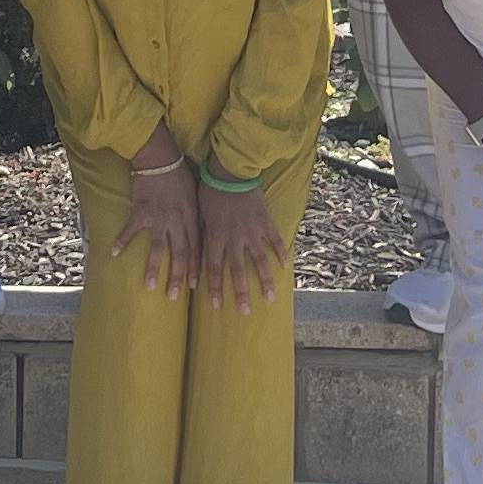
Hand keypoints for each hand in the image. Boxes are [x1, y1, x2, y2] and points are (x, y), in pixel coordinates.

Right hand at [109, 147, 201, 298]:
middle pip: (179, 254)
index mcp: (191, 218)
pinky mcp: (141, 210)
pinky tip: (113, 253)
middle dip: (177, 277)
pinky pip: (131, 229)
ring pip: (158, 248)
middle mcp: (176, 221)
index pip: (195, 248)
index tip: (193, 286)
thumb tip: (203, 233)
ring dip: (154, 268)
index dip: (195, 268)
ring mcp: (158, 217)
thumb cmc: (179, 174)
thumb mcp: (194, 195)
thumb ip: (196, 215)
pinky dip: (122, 241)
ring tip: (149, 286)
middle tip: (174, 296)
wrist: (160, 157)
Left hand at [195, 180, 284, 314]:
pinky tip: (285, 267)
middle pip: (237, 270)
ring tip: (270, 298)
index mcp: (215, 236)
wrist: (230, 171)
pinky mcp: (265, 221)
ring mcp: (252, 231)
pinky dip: (280, 253)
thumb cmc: (210, 190)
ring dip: (265, 281)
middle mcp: (234, 238)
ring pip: (259, 261)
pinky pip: (274, 240)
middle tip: (245, 312)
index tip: (217, 306)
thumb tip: (197, 253)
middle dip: (241, 293)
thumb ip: (203, 234)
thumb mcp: (200, 213)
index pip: (214, 268)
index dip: (215, 288)